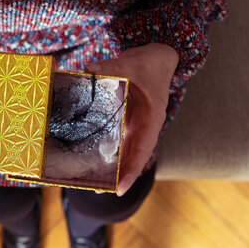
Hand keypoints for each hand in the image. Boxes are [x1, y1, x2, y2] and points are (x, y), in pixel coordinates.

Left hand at [85, 43, 178, 195]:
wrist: (159, 57)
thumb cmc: (150, 62)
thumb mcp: (133, 63)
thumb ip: (112, 67)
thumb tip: (89, 69)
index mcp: (152, 117)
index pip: (143, 149)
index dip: (132, 170)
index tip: (120, 188)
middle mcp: (144, 126)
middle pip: (132, 156)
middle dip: (118, 175)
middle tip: (98, 190)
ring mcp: (135, 124)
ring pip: (124, 151)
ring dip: (112, 167)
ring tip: (93, 182)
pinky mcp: (127, 120)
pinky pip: (117, 139)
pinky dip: (107, 150)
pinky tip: (91, 158)